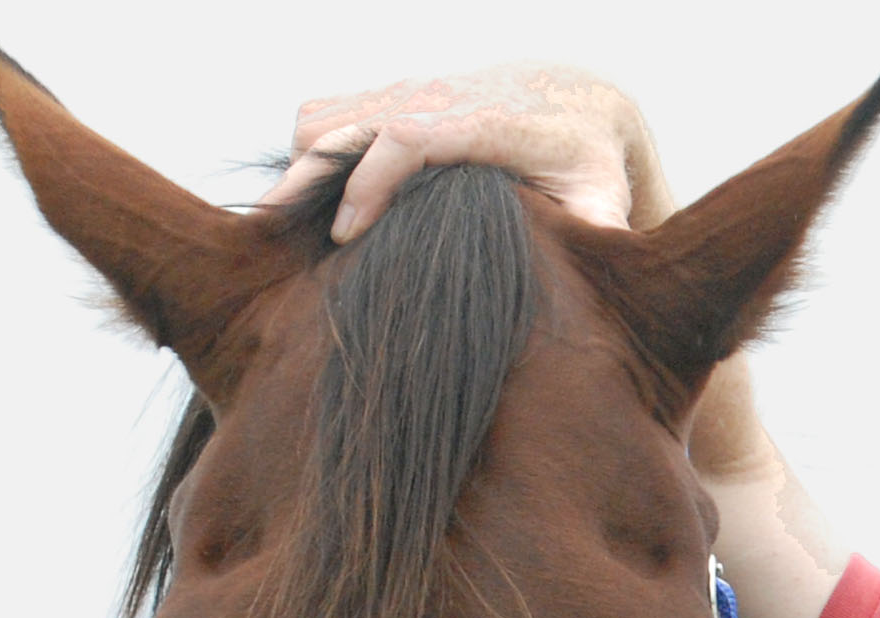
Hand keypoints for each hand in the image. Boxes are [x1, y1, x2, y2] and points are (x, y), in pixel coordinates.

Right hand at [256, 64, 666, 244]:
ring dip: (300, 170)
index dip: (368, 182)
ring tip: (289, 235)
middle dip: (305, 180)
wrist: (575, 98)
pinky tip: (310, 213)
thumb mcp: (603, 196)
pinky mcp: (389, 99)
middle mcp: (434, 99)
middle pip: (344, 120)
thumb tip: (599, 260)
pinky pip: (326, 116)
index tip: (344, 234)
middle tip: (276, 245)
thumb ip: (598, 228)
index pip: (407, 137)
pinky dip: (307, 158)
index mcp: (481, 123)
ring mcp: (406, 94)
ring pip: (323, 116)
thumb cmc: (589, 162)